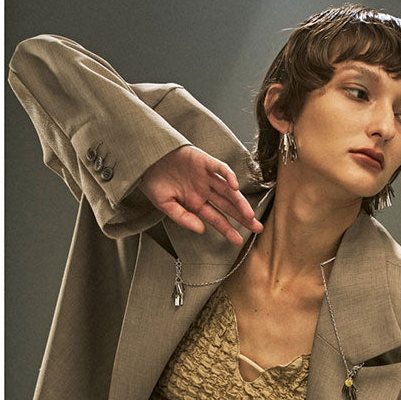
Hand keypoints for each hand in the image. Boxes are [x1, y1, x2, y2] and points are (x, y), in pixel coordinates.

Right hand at [140, 145, 262, 244]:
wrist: (143, 159)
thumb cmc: (151, 181)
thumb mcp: (164, 205)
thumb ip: (183, 218)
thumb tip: (201, 230)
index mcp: (196, 203)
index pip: (217, 219)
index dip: (228, 230)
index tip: (239, 241)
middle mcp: (204, 190)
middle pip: (228, 206)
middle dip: (243, 217)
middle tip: (257, 228)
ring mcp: (205, 176)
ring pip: (227, 189)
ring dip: (239, 201)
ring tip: (249, 214)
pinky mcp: (204, 160)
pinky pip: (219, 168)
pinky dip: (228, 175)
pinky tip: (235, 186)